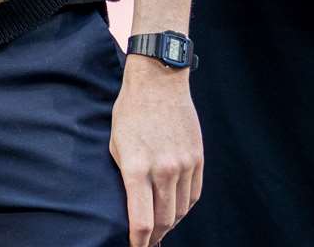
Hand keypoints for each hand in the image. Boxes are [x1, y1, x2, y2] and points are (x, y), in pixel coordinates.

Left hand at [110, 56, 203, 245]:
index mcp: (136, 167)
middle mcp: (162, 170)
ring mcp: (183, 165)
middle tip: (147, 243)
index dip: (139, 241)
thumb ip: (125, 176)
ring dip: (170, 224)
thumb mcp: (116, 145)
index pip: (141, 219)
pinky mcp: (197, 159)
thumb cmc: (129, 112)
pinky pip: (193, 194)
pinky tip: (175, 211)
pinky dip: (184, 207)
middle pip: (164, 220)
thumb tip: (132, 203)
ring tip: (160, 230)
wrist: (158, 83)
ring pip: (180, 210)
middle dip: (155, 236)